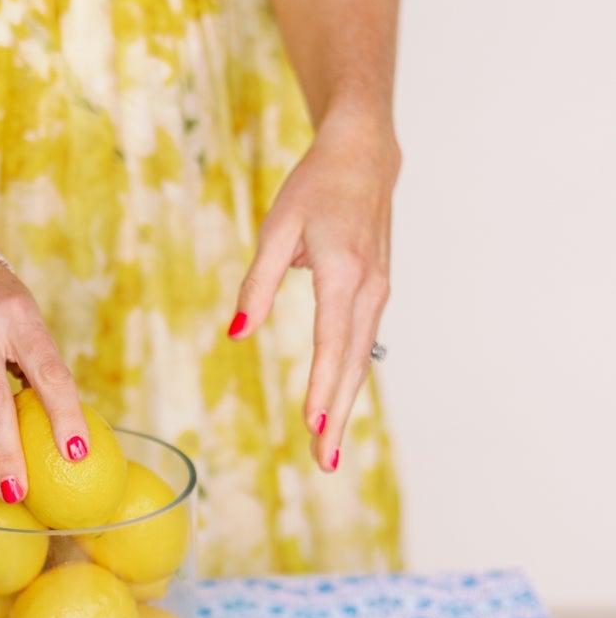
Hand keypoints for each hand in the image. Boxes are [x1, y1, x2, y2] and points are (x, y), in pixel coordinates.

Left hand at [228, 109, 397, 472]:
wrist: (365, 155)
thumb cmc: (315, 187)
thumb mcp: (276, 229)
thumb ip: (257, 284)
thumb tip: (237, 334)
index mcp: (344, 273)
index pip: (332, 343)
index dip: (322, 387)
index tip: (314, 425)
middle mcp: (369, 289)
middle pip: (351, 365)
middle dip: (337, 417)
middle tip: (325, 462)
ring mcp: (378, 293)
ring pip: (360, 360)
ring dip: (345, 405)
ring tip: (329, 449)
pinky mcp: (376, 293)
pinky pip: (362, 345)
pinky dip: (350, 379)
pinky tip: (338, 405)